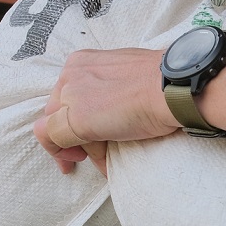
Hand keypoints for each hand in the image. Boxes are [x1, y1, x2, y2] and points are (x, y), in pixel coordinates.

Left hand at [33, 48, 179, 175]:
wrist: (173, 89)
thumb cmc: (163, 85)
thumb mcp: (129, 77)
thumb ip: (111, 89)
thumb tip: (111, 116)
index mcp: (85, 62)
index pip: (67, 94)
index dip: (70, 116)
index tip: (81, 134)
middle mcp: (72, 73)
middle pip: (58, 111)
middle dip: (71, 136)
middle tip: (87, 155)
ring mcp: (71, 94)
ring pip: (57, 126)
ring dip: (79, 147)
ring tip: (104, 161)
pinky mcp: (74, 119)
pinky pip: (52, 139)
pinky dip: (62, 155)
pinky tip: (80, 163)